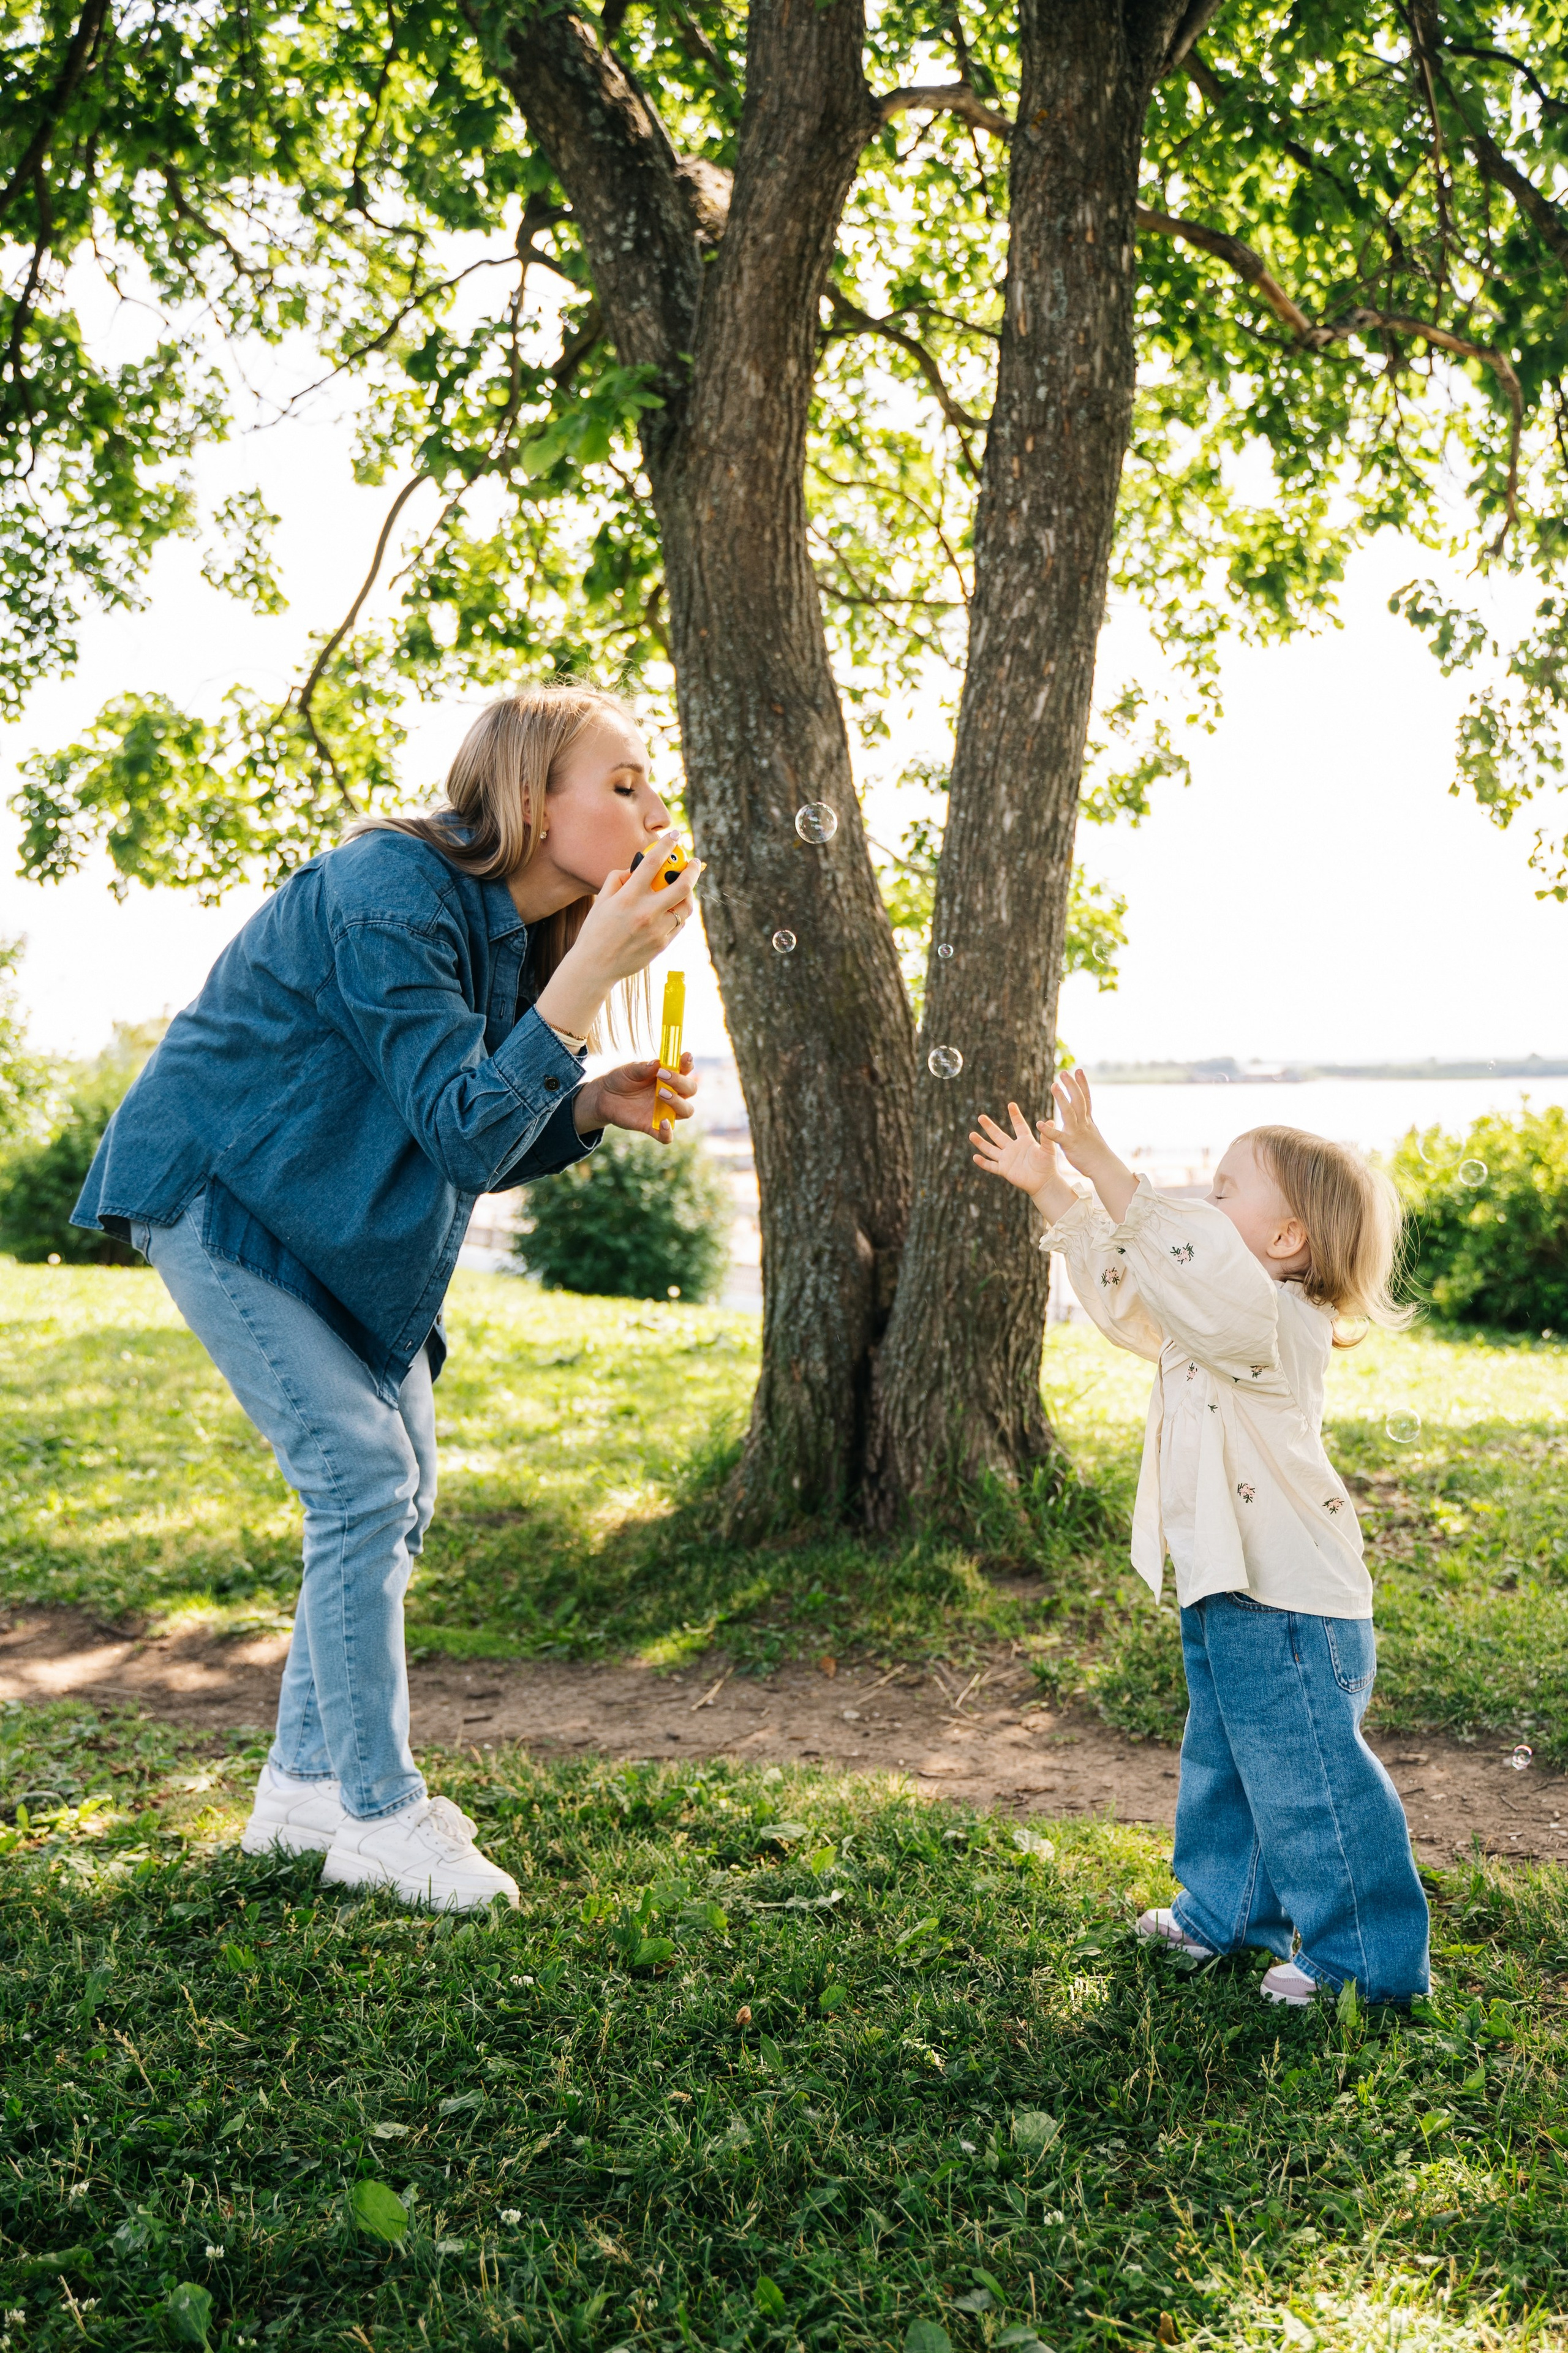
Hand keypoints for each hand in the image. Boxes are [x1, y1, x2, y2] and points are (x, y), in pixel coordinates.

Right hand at [537, 830, 702, 1040]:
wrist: (595, 967)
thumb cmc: (596, 930)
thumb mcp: (602, 900)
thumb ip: (618, 879)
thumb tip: (636, 868)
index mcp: (628, 898)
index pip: (652, 864)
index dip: (666, 845)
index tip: (675, 835)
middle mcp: (645, 913)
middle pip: (681, 885)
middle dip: (692, 869)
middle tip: (695, 862)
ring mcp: (657, 930)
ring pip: (686, 907)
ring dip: (689, 893)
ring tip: (684, 887)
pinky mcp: (663, 944)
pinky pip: (679, 923)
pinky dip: (679, 912)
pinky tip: (674, 908)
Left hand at [574, 1051, 697, 1141]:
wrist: (604, 1097)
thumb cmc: (621, 1080)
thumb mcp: (629, 1070)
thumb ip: (643, 1068)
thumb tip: (657, 1063)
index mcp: (668, 1077)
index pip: (685, 1070)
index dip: (688, 1063)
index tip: (684, 1056)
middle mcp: (671, 1094)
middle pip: (690, 1090)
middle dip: (681, 1082)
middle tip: (662, 1076)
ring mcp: (664, 1111)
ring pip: (686, 1111)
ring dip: (678, 1102)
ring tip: (660, 1093)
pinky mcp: (653, 1126)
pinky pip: (667, 1136)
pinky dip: (668, 1133)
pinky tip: (663, 1123)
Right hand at [971, 1102, 1063, 1198]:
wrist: (1044, 1182)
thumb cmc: (1048, 1165)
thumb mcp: (1048, 1149)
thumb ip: (1047, 1136)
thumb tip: (1050, 1121)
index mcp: (1025, 1141)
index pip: (1019, 1125)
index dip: (1015, 1115)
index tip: (1011, 1104)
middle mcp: (1013, 1148)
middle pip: (998, 1135)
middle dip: (989, 1127)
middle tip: (980, 1117)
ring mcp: (1007, 1159)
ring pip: (991, 1149)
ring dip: (981, 1142)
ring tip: (971, 1134)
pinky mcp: (1004, 1170)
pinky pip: (991, 1166)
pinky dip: (983, 1163)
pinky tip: (975, 1157)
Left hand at [1044, 1066, 1135, 1222]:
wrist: (1104, 1167)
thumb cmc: (1096, 1153)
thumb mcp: (1092, 1133)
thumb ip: (1085, 1123)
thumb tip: (1084, 1117)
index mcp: (1088, 1120)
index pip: (1086, 1098)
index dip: (1082, 1084)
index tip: (1078, 1070)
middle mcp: (1084, 1123)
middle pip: (1078, 1100)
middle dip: (1071, 1086)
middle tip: (1063, 1072)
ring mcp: (1077, 1132)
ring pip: (1069, 1112)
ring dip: (1061, 1099)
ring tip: (1053, 1085)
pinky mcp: (1070, 1144)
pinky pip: (1058, 1136)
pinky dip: (1048, 1130)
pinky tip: (1039, 1124)